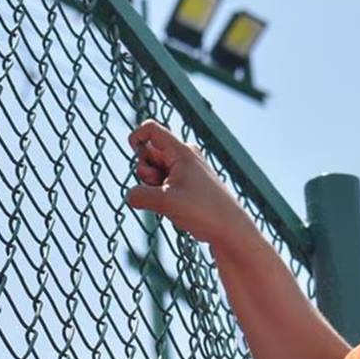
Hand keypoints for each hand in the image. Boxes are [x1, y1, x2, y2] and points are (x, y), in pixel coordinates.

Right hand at [126, 119, 252, 243]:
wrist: (230, 229)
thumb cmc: (204, 211)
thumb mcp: (166, 202)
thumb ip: (140, 195)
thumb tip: (129, 196)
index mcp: (181, 152)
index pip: (152, 129)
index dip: (137, 136)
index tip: (133, 151)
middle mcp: (184, 157)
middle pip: (148, 154)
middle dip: (145, 171)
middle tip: (161, 187)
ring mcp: (185, 171)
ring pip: (154, 172)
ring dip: (153, 186)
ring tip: (171, 199)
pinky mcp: (186, 185)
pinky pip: (162, 185)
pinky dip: (161, 195)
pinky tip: (176, 207)